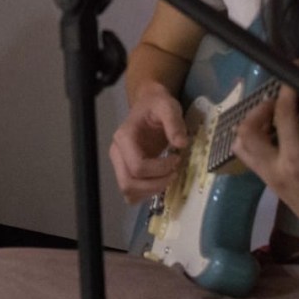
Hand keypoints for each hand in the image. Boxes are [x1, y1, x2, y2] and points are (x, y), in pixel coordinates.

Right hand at [109, 83, 190, 203]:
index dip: (160, 169)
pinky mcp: (126, 170)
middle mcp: (117, 153)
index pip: (137, 166)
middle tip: (174, 174)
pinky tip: (161, 181)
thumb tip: (181, 144)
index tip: (177, 159)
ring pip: (129, 192)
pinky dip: (147, 193)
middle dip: (155, 184)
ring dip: (151, 191)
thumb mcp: (168, 107)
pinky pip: (132, 192)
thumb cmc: (157, 106)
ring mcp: (119, 164)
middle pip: (128, 183)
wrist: (149, 104)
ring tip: (169, 177)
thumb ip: (174, 123)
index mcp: (124, 138)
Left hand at [233, 85, 298, 259]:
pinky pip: (248, 157)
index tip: (292, 80)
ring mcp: (267, 177)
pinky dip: (251, 140)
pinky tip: (271, 134)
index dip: (286, 95)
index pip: (283, 119)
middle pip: (247, 131)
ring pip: (241, 145)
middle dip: (258, 110)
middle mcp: (274, 168)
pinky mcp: (268, 183)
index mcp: (296, 161)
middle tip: (276, 100)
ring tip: (270, 116)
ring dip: (250, 125)